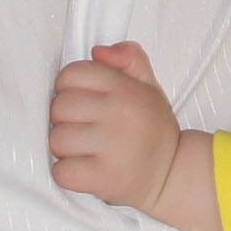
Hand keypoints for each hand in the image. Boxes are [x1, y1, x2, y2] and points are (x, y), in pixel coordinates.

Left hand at [50, 42, 179, 209]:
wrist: (173, 173)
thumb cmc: (154, 129)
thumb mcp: (148, 84)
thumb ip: (128, 57)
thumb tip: (98, 52)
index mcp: (125, 89)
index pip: (72, 74)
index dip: (68, 86)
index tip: (78, 98)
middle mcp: (119, 114)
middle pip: (60, 107)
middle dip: (64, 117)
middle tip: (81, 125)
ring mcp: (111, 147)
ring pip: (57, 139)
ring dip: (64, 147)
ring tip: (82, 147)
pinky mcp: (103, 178)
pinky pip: (62, 171)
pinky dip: (66, 173)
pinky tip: (82, 167)